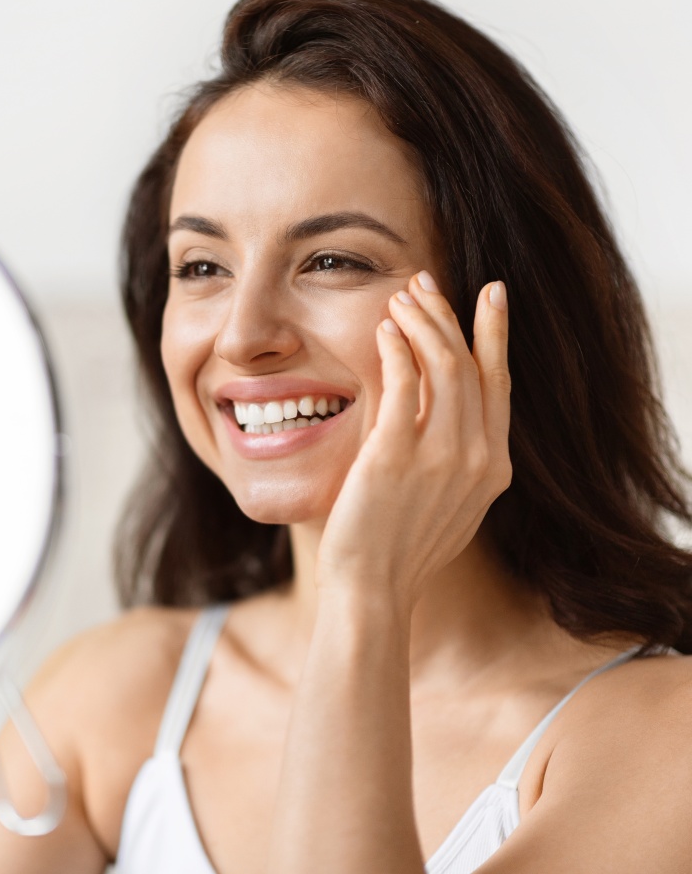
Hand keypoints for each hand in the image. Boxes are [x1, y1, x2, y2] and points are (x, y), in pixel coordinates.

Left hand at [314, 270, 511, 616]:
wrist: (373, 590)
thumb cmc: (400, 548)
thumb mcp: (447, 503)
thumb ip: (455, 459)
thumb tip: (437, 415)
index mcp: (493, 468)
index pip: (499, 384)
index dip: (495, 334)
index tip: (490, 294)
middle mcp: (478, 459)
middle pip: (472, 365)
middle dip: (449, 315)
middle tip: (425, 283)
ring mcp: (441, 458)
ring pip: (444, 366)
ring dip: (423, 323)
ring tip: (401, 298)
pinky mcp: (396, 458)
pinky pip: (403, 385)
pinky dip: (396, 350)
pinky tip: (384, 330)